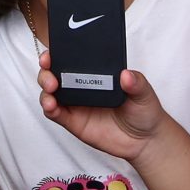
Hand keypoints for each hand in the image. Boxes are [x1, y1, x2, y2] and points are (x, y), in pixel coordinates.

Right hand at [37, 55, 167, 159]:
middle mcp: (82, 86)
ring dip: (45, 87)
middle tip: (49, 66)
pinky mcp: (73, 121)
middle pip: (55, 72)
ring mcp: (76, 103)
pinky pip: (54, 113)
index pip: (74, 58)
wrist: (144, 141)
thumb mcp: (144, 93)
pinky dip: (49, 107)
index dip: (60, 51)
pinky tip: (51, 106)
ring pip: (50, 91)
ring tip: (51, 89)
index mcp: (97, 73)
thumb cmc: (144, 112)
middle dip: (47, 67)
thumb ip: (137, 83)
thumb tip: (127, 74)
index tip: (56, 48)